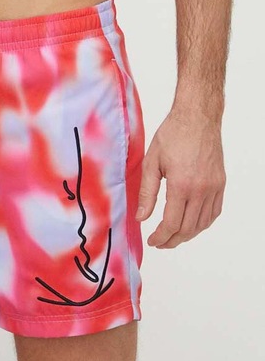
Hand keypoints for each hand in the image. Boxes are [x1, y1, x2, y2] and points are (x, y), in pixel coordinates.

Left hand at [136, 109, 225, 247]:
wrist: (197, 118)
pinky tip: (192, 223)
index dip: (161, 237)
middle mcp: (201, 189)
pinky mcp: (220, 183)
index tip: (152, 240)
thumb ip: (146, 193)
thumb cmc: (173, 135)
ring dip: (188, 234)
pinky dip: (203, 223)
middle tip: (160, 242)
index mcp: (181, 185)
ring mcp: (214, 187)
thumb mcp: (151, 163)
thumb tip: (141, 217)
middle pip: (188, 228)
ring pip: (203, 223)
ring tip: (173, 236)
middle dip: (172, 240)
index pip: (172, 223)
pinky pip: (214, 211)